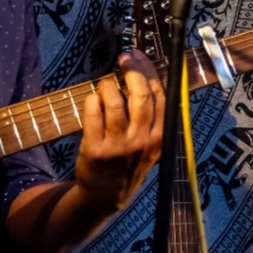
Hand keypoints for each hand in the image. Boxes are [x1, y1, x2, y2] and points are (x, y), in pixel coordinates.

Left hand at [73, 51, 165, 213]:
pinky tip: (93, 100)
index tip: (140, 56)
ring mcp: (118, 147)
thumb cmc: (129, 163)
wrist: (106, 196)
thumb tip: (145, 75)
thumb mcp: (150, 145)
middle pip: (140, 96)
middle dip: (132, 71)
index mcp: (160, 137)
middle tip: (124, 59)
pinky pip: (93, 112)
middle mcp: (142, 142)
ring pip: (114, 101)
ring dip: (107, 85)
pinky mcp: (95, 150)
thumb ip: (152, 117)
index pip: (159, 96)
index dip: (149, 71)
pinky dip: (92, 99)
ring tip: (105, 85)